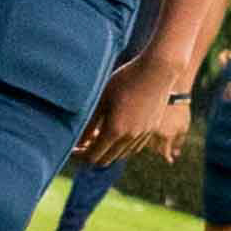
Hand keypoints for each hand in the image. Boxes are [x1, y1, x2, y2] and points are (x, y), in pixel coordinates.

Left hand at [75, 52, 180, 167]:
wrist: (157, 70)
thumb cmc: (125, 80)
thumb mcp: (101, 98)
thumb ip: (89, 123)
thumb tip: (79, 142)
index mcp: (115, 130)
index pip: (92, 157)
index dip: (80, 156)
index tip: (73, 148)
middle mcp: (129, 138)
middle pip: (106, 160)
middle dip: (92, 155)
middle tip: (83, 144)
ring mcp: (142, 135)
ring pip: (120, 155)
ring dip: (107, 151)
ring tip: (98, 136)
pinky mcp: (151, 130)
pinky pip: (133, 148)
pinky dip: (121, 147)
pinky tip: (116, 133)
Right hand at [148, 99, 191, 164]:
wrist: (173, 92)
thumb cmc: (181, 110)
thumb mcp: (184, 127)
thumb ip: (179, 141)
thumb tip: (176, 154)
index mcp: (167, 135)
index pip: (165, 152)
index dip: (168, 157)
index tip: (170, 161)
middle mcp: (155, 132)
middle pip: (155, 148)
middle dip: (160, 149)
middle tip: (165, 147)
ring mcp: (148, 124)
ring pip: (146, 140)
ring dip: (153, 142)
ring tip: (159, 137)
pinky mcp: (143, 118)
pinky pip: (142, 131)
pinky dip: (146, 132)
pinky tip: (152, 130)